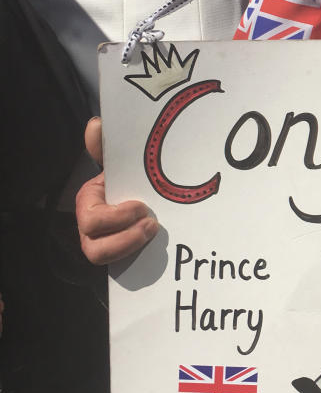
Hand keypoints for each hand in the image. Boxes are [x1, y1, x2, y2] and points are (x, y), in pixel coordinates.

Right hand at [76, 117, 158, 265]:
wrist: (138, 200)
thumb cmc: (123, 181)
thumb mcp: (117, 163)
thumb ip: (106, 146)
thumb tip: (96, 124)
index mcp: (89, 204)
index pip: (92, 220)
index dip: (116, 218)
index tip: (141, 207)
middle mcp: (90, 231)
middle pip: (96, 250)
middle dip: (125, 239)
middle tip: (152, 224)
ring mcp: (104, 247)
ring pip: (106, 261)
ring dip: (131, 248)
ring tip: (154, 233)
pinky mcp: (120, 259)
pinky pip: (124, 268)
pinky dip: (140, 261)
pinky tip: (159, 253)